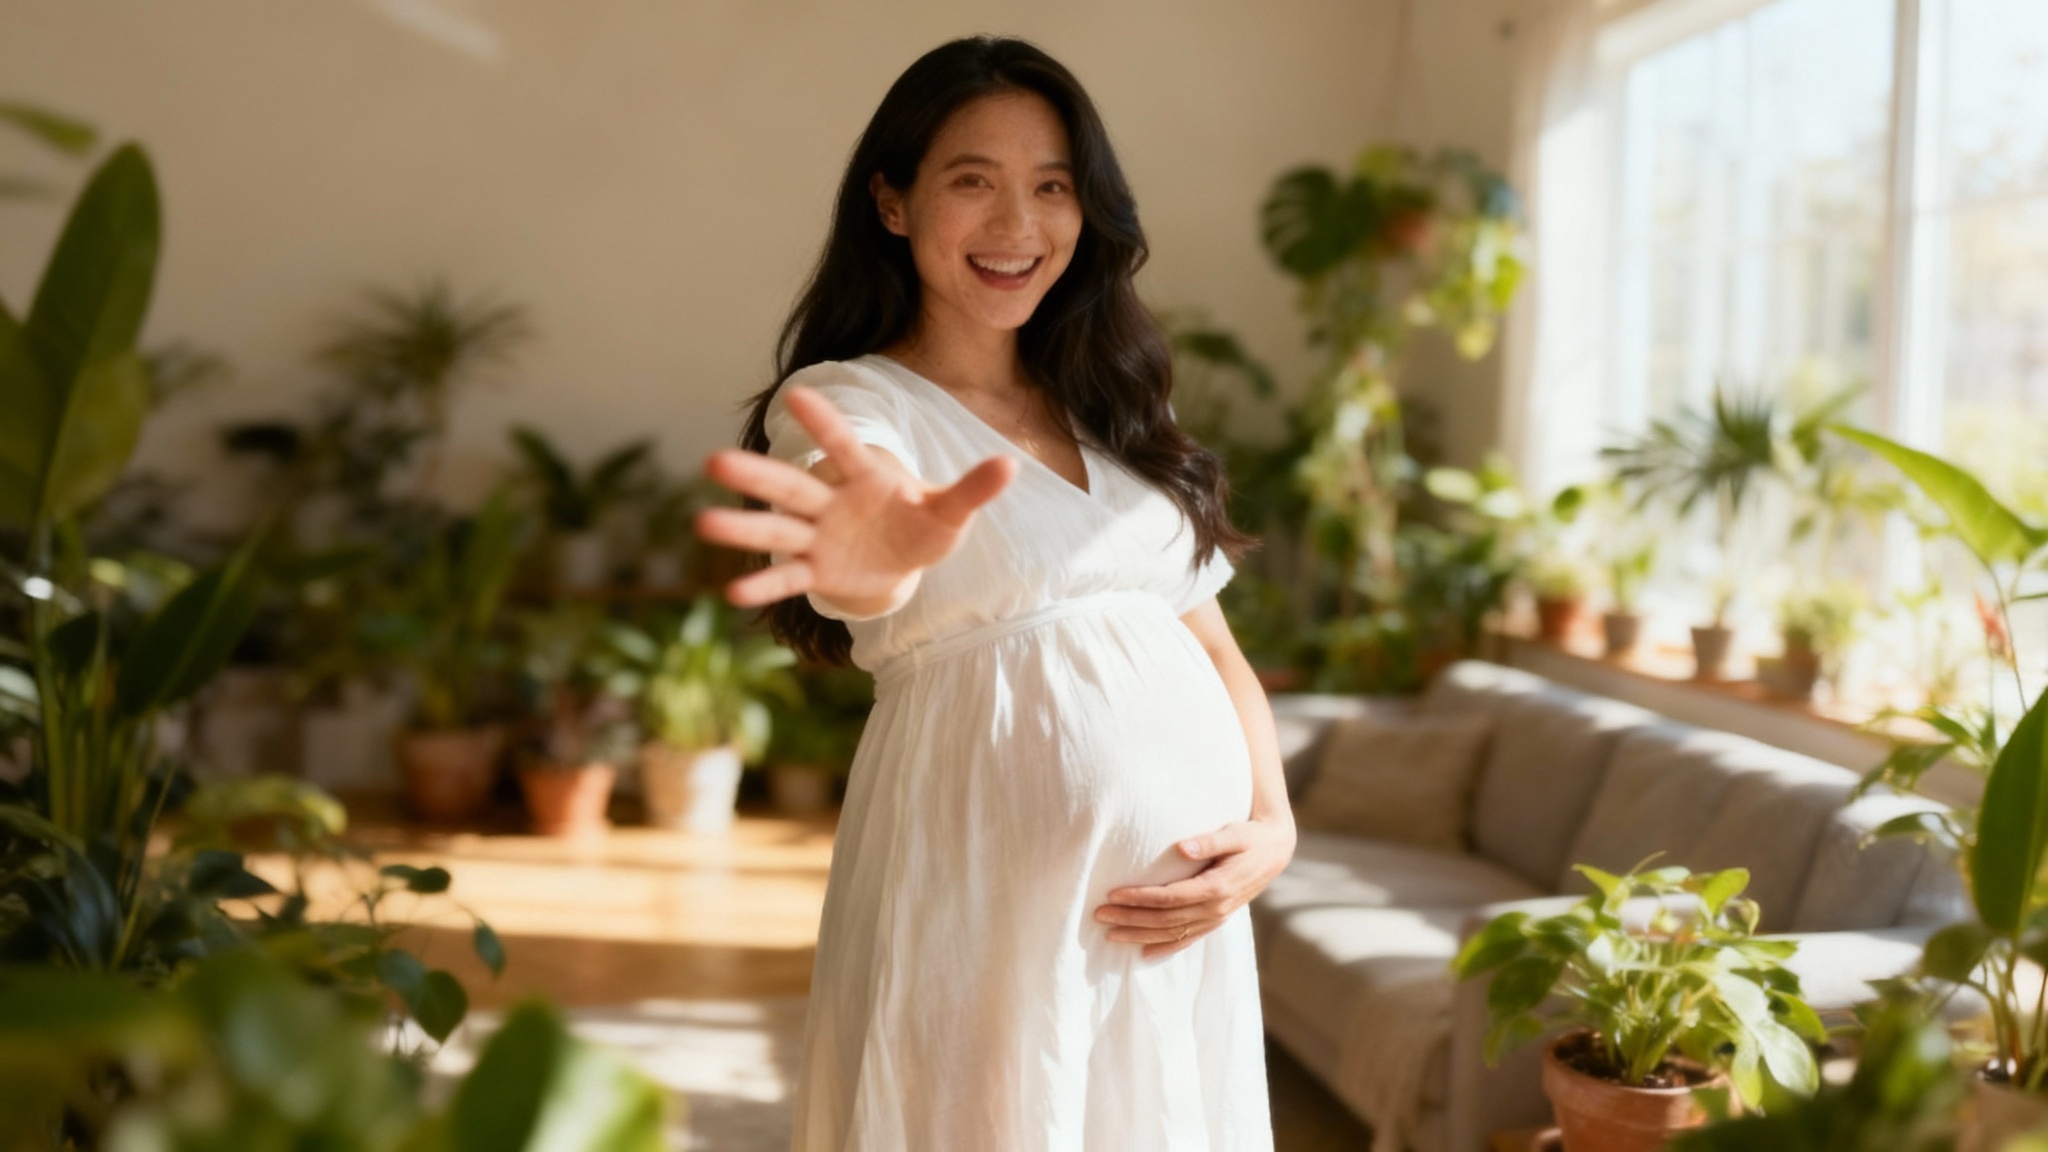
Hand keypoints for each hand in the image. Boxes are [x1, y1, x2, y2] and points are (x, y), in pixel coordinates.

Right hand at [694, 384, 1016, 611]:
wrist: (900, 561)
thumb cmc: (922, 525)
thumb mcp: (949, 512)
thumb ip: (972, 490)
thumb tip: (1011, 466)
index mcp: (865, 478)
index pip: (844, 447)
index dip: (825, 424)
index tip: (798, 393)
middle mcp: (831, 503)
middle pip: (792, 487)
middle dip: (758, 477)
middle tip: (712, 462)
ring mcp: (818, 538)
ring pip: (778, 531)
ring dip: (743, 530)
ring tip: (700, 525)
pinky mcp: (816, 571)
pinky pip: (787, 578)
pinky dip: (765, 587)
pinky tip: (732, 595)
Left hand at [1093, 816, 1296, 958]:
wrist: (1276, 852)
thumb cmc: (1250, 837)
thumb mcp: (1233, 833)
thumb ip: (1209, 841)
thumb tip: (1182, 848)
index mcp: (1217, 887)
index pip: (1170, 897)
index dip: (1140, 898)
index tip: (1114, 895)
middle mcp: (1216, 908)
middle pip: (1165, 919)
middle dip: (1130, 919)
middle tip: (1099, 915)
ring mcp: (1217, 917)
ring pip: (1172, 933)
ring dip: (1140, 935)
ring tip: (1110, 934)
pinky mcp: (1217, 920)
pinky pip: (1189, 940)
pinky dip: (1165, 947)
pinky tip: (1144, 952)